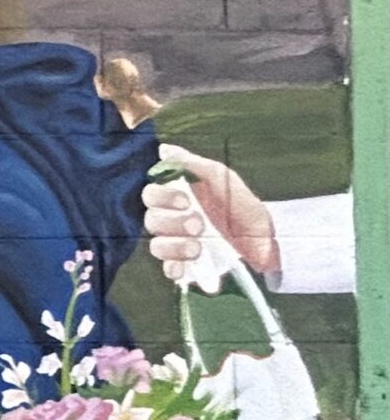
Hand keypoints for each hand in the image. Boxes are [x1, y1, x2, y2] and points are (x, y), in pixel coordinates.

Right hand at [143, 143, 278, 279]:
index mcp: (178, 197)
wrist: (269, 240)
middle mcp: (174, 220)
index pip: (150, 194)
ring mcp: (179, 244)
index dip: (161, 197)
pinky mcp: (188, 266)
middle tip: (198, 225)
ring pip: (157, 245)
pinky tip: (183, 269)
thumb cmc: (244, 206)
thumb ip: (193, 165)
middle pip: (151, 220)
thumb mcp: (222, 179)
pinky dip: (173, 269)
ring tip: (198, 248)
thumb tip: (163, 150)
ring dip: (174, 246)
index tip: (185, 201)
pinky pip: (168, 269)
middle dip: (172, 223)